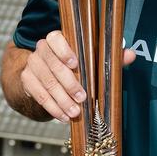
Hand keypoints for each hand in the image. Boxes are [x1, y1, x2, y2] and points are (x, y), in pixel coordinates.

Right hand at [21, 31, 135, 121]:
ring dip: (61, 99)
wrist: (45, 75)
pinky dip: (52, 107)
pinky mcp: (26, 80)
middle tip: (82, 98)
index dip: (64, 51)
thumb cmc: (75, 66)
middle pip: (52, 65)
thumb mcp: (92, 60)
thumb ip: (110, 57)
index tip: (75, 64)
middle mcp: (41, 49)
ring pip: (45, 82)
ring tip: (75, 112)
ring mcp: (32, 64)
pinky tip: (63, 116)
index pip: (55, 38)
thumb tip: (130, 55)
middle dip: (68, 83)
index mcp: (57, 39)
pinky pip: (38, 95)